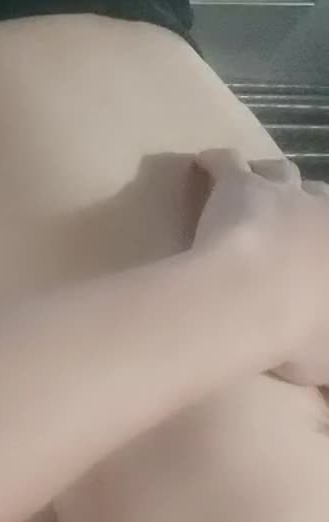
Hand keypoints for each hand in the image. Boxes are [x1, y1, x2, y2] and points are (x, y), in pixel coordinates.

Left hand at [194, 149, 328, 385]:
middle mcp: (325, 212)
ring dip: (272, 180)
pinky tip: (205, 165)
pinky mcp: (239, 186)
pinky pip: (226, 161)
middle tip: (287, 230)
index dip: (323, 249)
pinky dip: (216, 162)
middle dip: (307, 210)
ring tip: (256, 189)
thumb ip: (327, 360)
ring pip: (283, 172)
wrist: (255, 303)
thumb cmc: (300, 335)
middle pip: (322, 199)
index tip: (315, 263)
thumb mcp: (328, 360)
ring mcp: (283, 194)